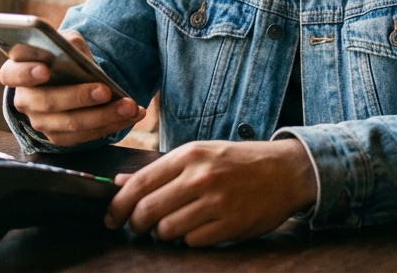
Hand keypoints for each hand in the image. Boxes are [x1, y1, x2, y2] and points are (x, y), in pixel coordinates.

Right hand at [0, 29, 145, 146]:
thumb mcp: (65, 42)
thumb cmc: (64, 56)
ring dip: (104, 116)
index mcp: (17, 72)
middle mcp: (25, 100)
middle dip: (78, 97)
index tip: (46, 70)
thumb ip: (68, 44)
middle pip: (47, 103)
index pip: (11, 74)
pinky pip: (85, 136)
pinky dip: (111, 125)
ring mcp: (41, 122)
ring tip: (130, 106)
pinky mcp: (59, 137)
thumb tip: (75, 53)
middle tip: (105, 90)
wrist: (70, 77)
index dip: (25, 73)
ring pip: (70, 124)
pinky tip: (131, 115)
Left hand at [104, 138, 316, 245]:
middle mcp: (200, 177)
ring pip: (166, 230)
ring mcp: (216, 202)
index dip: (118, 205)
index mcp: (189, 156)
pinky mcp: (230, 225)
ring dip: (162, 234)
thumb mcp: (200, 154)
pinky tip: (196, 230)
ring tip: (169, 229)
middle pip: (147, 210)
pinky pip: (192, 241)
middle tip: (137, 229)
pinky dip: (188, 240)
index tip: (111, 218)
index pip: (139, 184)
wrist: (286, 171)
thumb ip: (161, 170)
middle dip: (135, 225)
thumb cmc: (238, 162)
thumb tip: (120, 183)